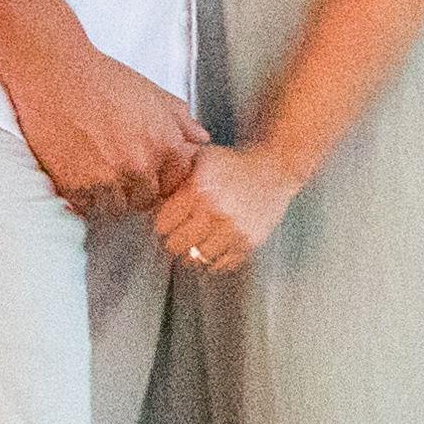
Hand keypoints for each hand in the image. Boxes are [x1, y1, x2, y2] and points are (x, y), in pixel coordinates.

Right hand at [7, 34, 199, 216]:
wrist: (54, 72)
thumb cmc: (100, 77)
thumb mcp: (150, 91)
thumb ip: (180, 118)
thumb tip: (199, 138)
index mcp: (164, 144)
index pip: (176, 182)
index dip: (161, 176)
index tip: (147, 170)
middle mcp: (140, 166)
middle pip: (146, 200)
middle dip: (136, 188)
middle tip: (117, 168)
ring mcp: (108, 179)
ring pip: (116, 208)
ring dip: (109, 196)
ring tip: (97, 171)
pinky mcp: (76, 186)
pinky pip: (86, 206)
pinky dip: (83, 196)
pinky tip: (79, 172)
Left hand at [151, 141, 297, 277]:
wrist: (273, 170)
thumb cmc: (230, 164)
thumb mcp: (199, 157)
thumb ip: (173, 175)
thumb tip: (151, 198)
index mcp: (199, 190)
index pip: (162, 224)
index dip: (161, 223)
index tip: (166, 220)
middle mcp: (215, 213)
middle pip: (175, 246)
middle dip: (173, 239)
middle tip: (179, 233)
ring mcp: (234, 231)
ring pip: (195, 259)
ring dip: (191, 252)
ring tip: (195, 241)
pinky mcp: (248, 244)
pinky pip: (219, 266)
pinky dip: (212, 260)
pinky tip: (212, 246)